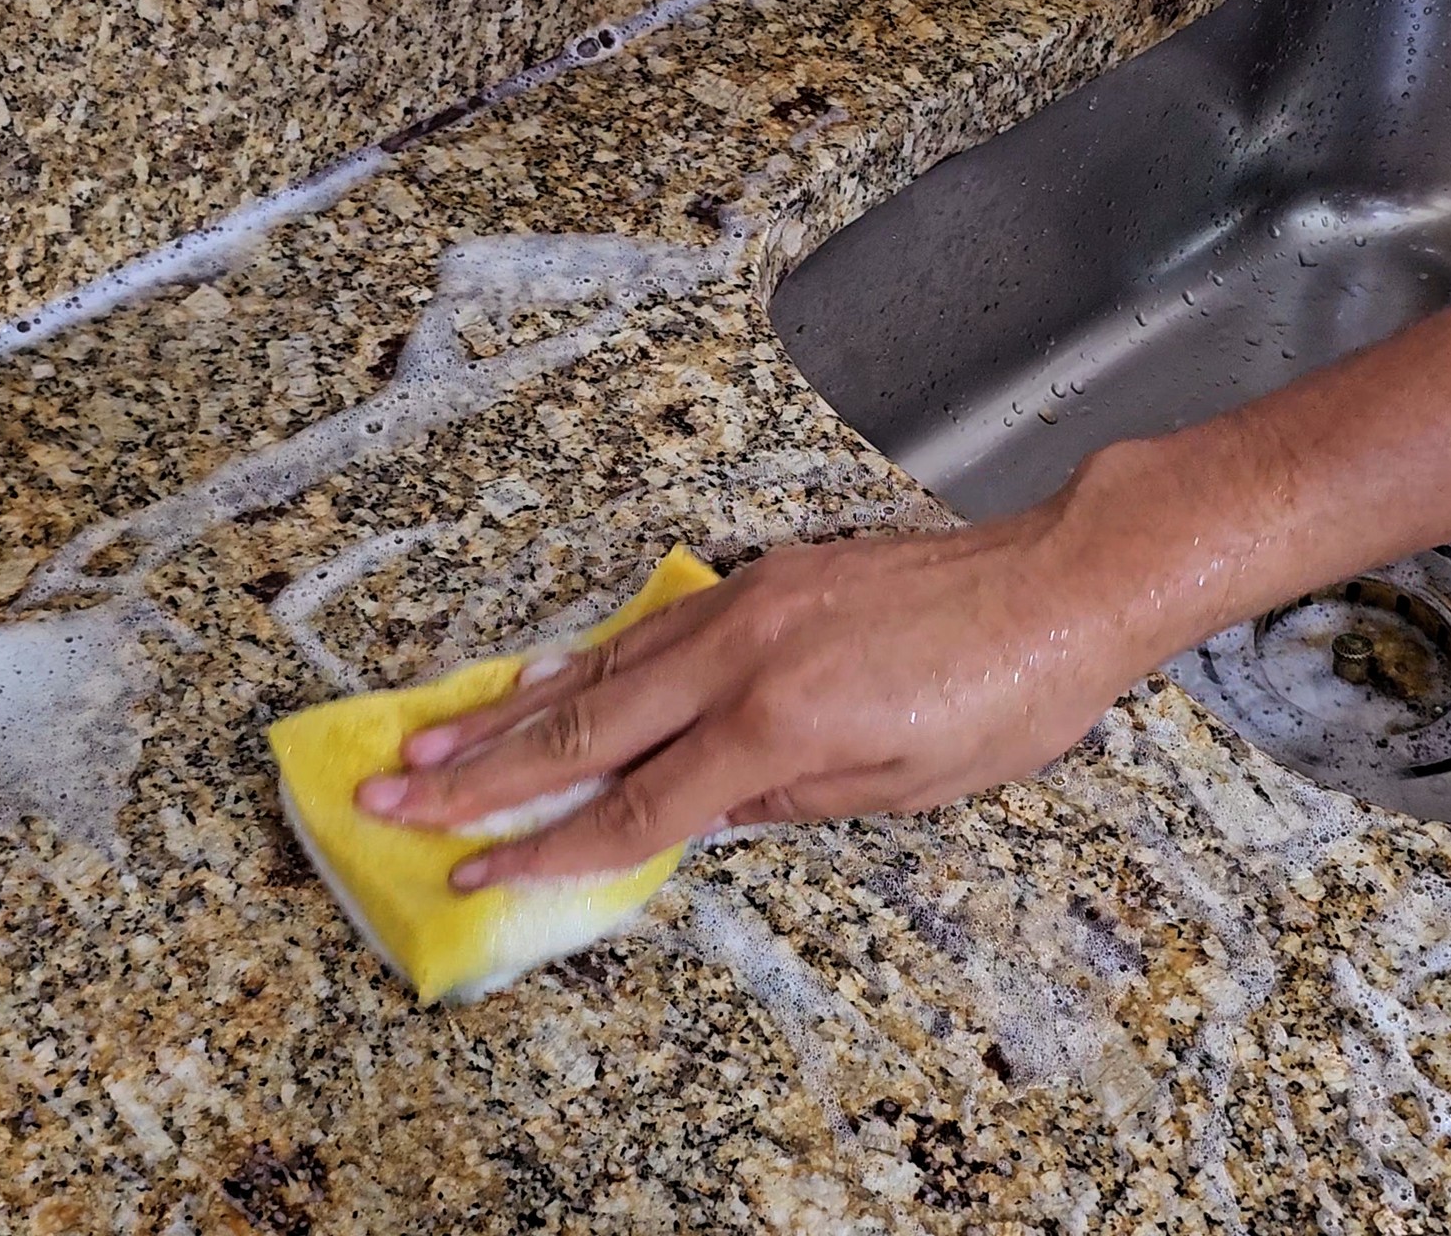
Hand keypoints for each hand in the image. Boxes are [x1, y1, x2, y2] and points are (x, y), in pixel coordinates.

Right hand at [354, 457, 1203, 889]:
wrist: (1058, 584)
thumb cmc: (1002, 699)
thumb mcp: (901, 786)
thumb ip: (784, 802)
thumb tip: (701, 815)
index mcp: (780, 726)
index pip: (638, 806)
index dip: (549, 849)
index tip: (474, 875)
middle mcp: (744, 656)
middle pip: (586, 729)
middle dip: (480, 774)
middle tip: (391, 797)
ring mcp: (747, 603)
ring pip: (603, 666)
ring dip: (508, 710)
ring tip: (427, 741)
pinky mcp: (764, 575)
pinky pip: (650, 626)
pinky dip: (585, 658)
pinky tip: (540, 678)